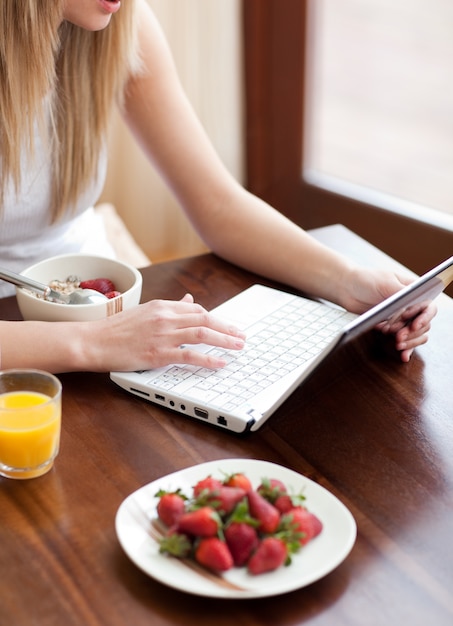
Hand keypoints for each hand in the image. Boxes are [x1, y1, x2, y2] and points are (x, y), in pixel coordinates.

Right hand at [90, 293, 245, 371]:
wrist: (93, 341)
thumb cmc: (116, 329)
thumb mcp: (145, 311)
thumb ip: (169, 307)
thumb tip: (189, 300)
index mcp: (162, 306)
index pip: (197, 310)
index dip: (216, 319)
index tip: (227, 327)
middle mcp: (165, 317)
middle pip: (205, 320)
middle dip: (227, 328)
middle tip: (241, 336)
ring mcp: (163, 335)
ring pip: (202, 334)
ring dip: (224, 340)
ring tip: (238, 346)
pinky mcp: (158, 353)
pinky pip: (190, 355)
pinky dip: (209, 358)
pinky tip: (220, 363)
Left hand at [342, 267, 436, 361]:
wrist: (346, 288)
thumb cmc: (366, 280)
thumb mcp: (385, 282)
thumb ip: (401, 291)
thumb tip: (414, 300)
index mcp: (413, 291)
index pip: (428, 306)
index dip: (423, 316)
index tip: (411, 322)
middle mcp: (411, 305)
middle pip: (424, 323)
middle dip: (413, 332)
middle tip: (399, 336)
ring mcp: (402, 317)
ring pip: (417, 334)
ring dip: (410, 341)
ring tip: (397, 342)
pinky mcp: (392, 327)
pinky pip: (405, 340)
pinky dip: (407, 348)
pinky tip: (403, 355)